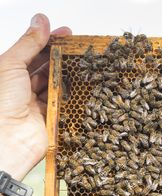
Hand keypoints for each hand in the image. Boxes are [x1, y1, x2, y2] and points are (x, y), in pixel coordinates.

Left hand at [0, 14, 70, 181]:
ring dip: (69, 74)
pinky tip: (83, 84)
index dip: (48, 41)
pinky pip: (64, 102)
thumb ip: (29, 43)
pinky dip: (72, 93)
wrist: (8, 140)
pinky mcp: (51, 117)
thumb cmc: (2, 103)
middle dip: (62, 56)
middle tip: (80, 48)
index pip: (32, 52)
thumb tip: (41, 20)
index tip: (66, 33)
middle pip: (46, 67)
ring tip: (84, 63)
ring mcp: (37, 103)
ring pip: (57, 83)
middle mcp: (22, 87)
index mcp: (8, 73)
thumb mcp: (11, 64)